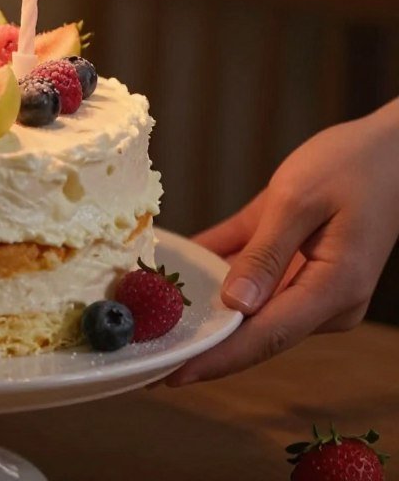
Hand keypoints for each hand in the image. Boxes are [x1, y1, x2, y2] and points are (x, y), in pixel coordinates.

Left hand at [168, 100, 398, 385]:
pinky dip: (215, 271)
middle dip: (202, 340)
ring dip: (202, 306)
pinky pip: (248, 274)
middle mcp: (325, 300)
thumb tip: (235, 304)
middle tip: (147, 348)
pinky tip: (174, 269)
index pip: (266, 338)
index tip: (173, 373)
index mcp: (334, 289)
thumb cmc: (352, 165)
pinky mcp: (298, 265)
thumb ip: (265, 253)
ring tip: (147, 315)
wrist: (389, 146)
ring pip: (247, 305)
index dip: (217, 359)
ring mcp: (312, 285)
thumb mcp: (299, 201)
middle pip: (254, 330)